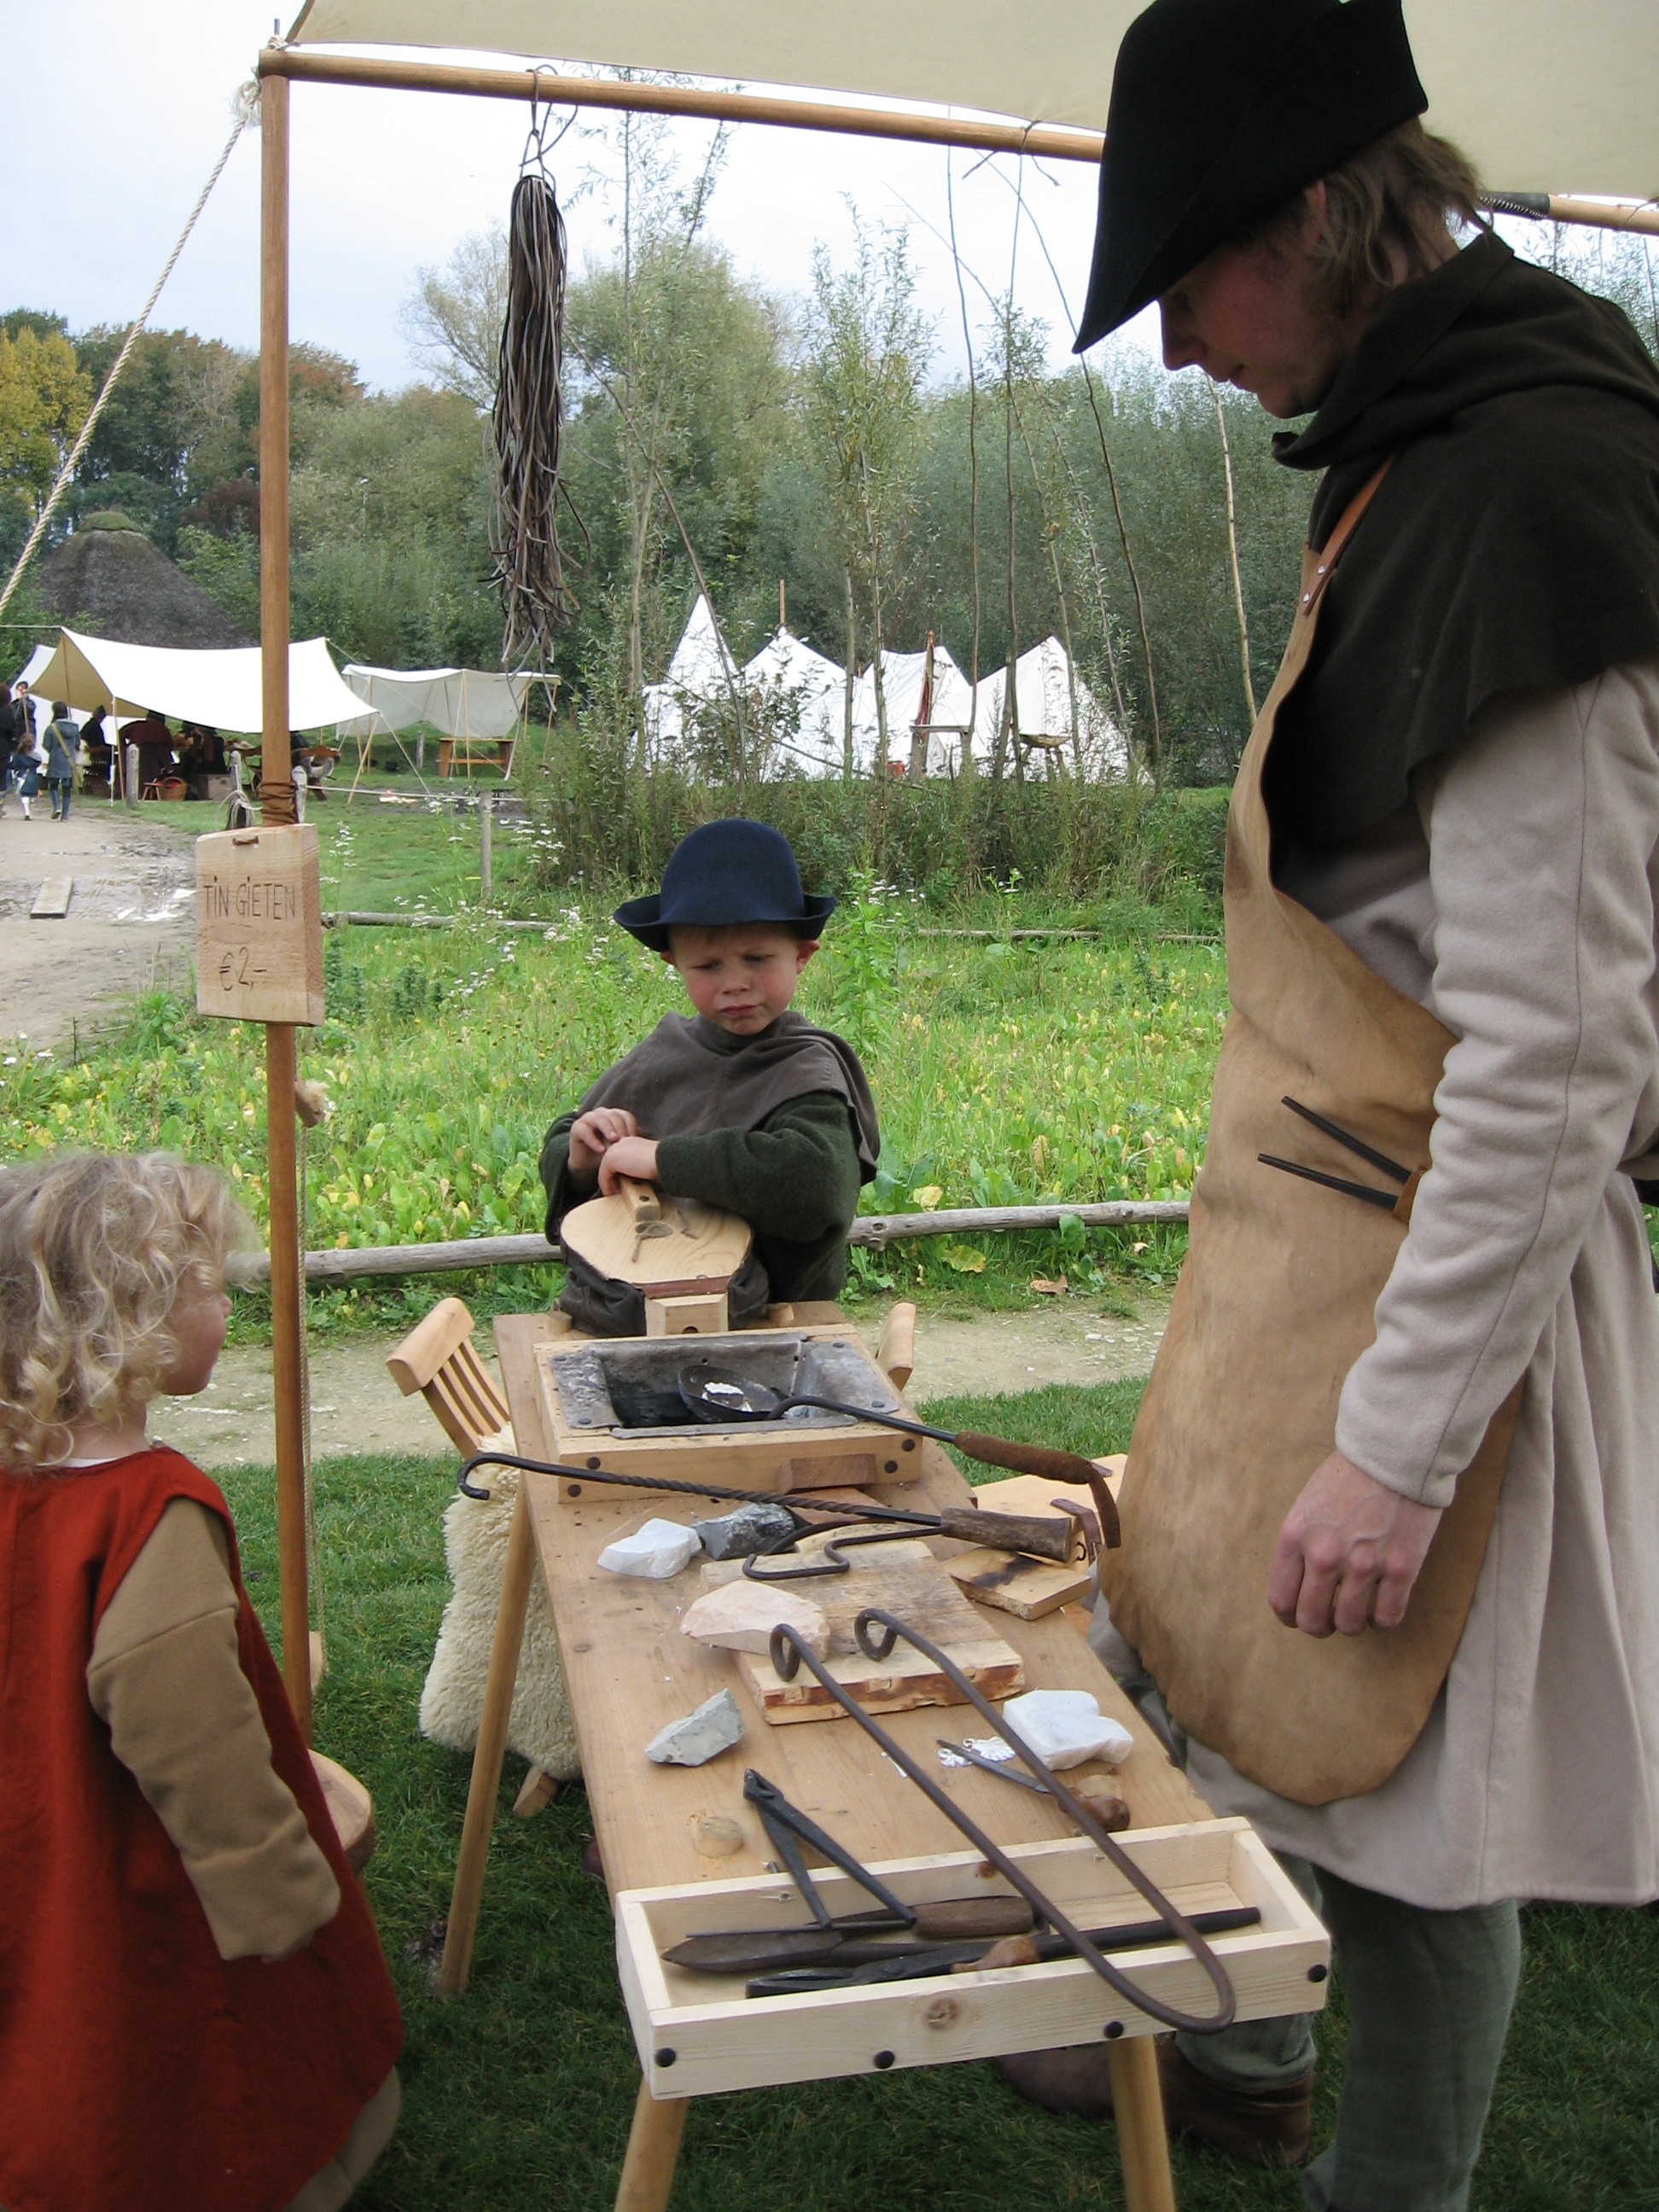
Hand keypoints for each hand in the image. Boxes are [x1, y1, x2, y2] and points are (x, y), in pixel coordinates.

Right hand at [566, 1106, 638, 1180]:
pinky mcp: (576, 1128)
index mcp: (613, 1116)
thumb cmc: (606, 1153)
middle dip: (621, 1127)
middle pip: (613, 1115)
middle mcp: (601, 1114)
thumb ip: (631, 1141)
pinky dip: (593, 1140)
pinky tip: (601, 1149)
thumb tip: (647, 1141)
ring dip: (608, 1129)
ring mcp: (588, 1119)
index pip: (625, 1115)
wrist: (587, 1165)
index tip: (636, 1139)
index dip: (631, 1126)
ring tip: (614, 1141)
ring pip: (599, 1119)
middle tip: (625, 1139)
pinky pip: (585, 1131)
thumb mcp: (620, 1147)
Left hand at [598, 1135, 658, 1193]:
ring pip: (606, 1169)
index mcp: (632, 1141)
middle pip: (611, 1163)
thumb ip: (639, 1166)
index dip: (620, 1171)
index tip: (624, 1183)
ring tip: (613, 1193)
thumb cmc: (663, 1163)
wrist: (664, 1160)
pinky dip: (606, 1186)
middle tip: (616, 1190)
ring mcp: (615, 1150)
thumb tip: (635, 1179)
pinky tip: (611, 1194)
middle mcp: (622, 1143)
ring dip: (608, 1183)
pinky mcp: (610, 1159)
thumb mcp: (648, 1162)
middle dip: (612, 1177)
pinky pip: (603, 1176)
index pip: (621, 1157)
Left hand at [1268, 1449, 1442, 1637]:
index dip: (1290, 1616)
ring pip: (1349, 1625)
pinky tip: (1383, 1606)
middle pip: (1312, 1620)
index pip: (1281, 1599)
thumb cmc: (1349, 1476)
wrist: (1395, 1453)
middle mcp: (1324, 1555)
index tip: (1299, 1615)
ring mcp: (1363, 1564)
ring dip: (1353, 1622)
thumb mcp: (1307, 1505)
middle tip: (1330, 1617)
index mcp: (1294, 1536)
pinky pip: (1387, 1618)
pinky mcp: (1401, 1569)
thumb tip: (1301, 1586)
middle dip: (1319, 1625)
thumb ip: (1300, 1545)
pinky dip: (1383, 1620)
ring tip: (1359, 1608)